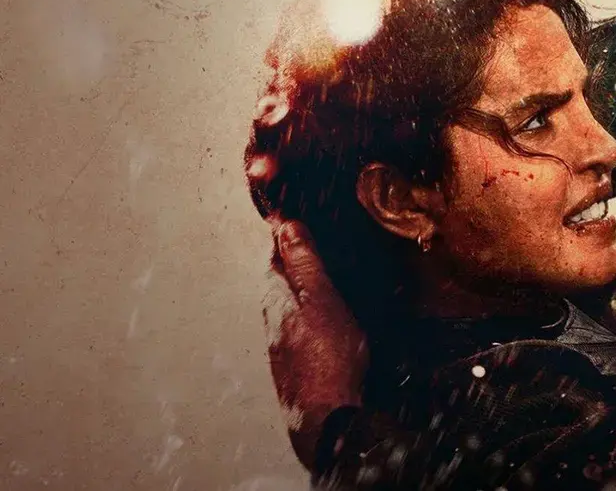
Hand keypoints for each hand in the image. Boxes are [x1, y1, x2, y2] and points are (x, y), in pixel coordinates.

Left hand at [262, 219, 367, 469]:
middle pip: (280, 274)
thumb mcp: (322, 300)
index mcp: (276, 295)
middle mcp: (273, 315)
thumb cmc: (327, 359)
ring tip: (325, 266)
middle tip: (315, 232)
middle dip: (295, 254)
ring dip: (304, 281)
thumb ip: (305, 263)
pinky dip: (311, 305)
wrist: (325, 418)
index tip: (299, 210)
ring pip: (290, 298)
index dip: (288, 230)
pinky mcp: (295, 357)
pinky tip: (329, 310)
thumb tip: (286, 223)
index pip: (275, 251)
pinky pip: (301, 319)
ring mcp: (282, 338)